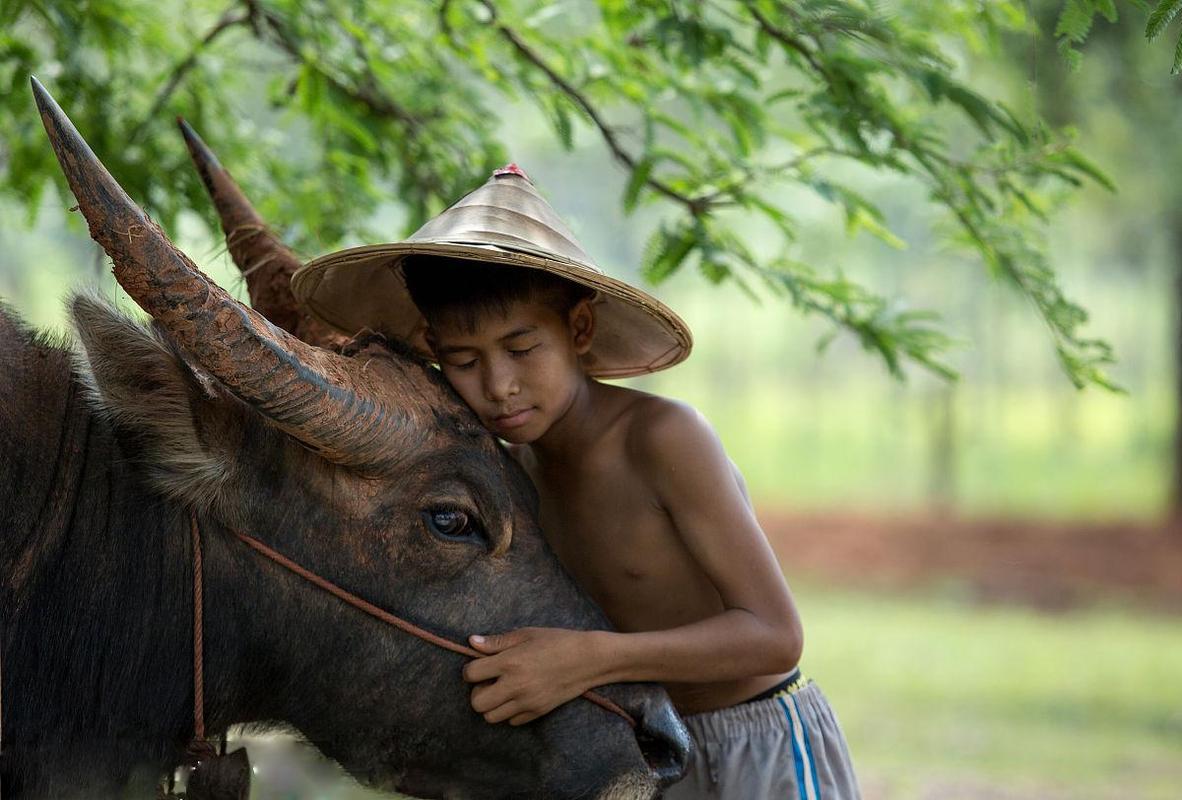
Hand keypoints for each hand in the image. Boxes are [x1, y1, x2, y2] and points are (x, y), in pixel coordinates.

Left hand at [462, 627, 601, 725]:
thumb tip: (471, 642)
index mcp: (510, 662)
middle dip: (477, 692)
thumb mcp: (527, 634)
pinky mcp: (538, 712)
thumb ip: (497, 642)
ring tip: (502, 690)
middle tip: (489, 681)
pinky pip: (512, 721)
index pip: (471, 674)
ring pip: (491, 717)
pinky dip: (509, 712)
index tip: (479, 665)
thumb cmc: (557, 641)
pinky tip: (518, 697)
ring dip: (491, 704)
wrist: (588, 659)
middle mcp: (515, 685)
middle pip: (476, 703)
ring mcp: (527, 702)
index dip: (470, 670)